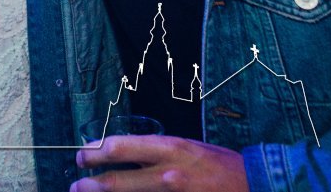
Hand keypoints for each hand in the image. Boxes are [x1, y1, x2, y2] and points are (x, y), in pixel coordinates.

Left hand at [72, 135, 248, 191]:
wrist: (254, 184)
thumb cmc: (217, 163)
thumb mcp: (185, 146)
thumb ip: (154, 151)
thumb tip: (119, 153)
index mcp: (168, 149)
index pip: (119, 148)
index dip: (94, 153)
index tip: (83, 156)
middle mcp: (167, 174)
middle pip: (116, 182)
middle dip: (89, 184)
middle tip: (75, 185)